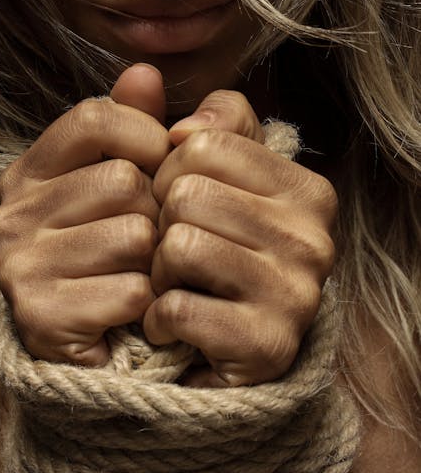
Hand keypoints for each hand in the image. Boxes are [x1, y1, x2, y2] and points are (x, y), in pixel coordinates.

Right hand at [0, 65, 169, 365]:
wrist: (104, 338)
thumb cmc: (124, 249)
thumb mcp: (137, 176)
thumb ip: (143, 123)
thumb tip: (144, 72)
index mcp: (31, 170)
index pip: (96, 116)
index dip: (147, 137)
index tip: (162, 167)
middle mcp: (11, 212)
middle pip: (123, 180)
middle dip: (154, 213)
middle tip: (145, 240)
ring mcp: (18, 265)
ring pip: (133, 236)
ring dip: (154, 260)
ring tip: (136, 273)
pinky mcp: (39, 317)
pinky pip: (132, 292)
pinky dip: (147, 303)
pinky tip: (130, 309)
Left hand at [143, 90, 336, 386]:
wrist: (231, 349)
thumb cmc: (219, 251)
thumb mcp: (224, 179)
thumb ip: (210, 125)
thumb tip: (182, 123)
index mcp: (307, 189)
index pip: (202, 144)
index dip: (168, 171)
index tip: (177, 201)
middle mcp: (314, 239)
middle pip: (186, 194)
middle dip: (160, 224)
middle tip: (173, 252)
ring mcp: (296, 296)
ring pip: (179, 247)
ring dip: (158, 272)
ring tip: (176, 285)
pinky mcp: (267, 347)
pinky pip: (177, 308)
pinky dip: (159, 318)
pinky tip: (175, 325)